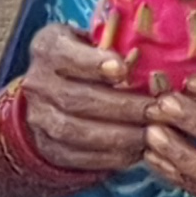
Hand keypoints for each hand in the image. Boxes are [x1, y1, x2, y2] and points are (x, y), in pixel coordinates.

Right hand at [9, 23, 158, 181]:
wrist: (53, 91)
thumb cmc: (88, 59)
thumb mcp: (93, 39)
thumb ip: (115, 40)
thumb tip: (146, 44)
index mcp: (48, 48)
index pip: (64, 54)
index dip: (93, 63)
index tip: (124, 69)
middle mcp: (37, 83)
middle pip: (77, 98)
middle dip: (122, 106)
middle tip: (157, 110)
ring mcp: (39, 117)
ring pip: (77, 131)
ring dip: (119, 135)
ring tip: (152, 133)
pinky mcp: (48, 146)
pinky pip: (79, 157)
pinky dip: (111, 156)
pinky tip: (137, 150)